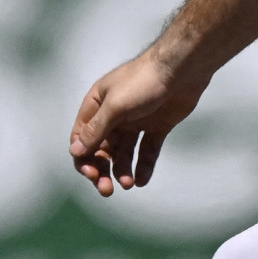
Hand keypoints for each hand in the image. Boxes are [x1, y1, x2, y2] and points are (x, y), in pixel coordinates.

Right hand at [68, 48, 208, 195]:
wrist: (182, 69)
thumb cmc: (143, 81)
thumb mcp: (115, 106)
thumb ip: (96, 130)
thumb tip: (75, 151)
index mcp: (97, 106)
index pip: (82, 138)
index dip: (84, 158)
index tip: (92, 174)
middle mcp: (114, 115)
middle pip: (102, 149)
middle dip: (102, 170)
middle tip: (107, 189)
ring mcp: (136, 122)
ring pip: (124, 153)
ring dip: (123, 170)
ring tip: (129, 184)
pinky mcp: (157, 127)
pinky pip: (146, 151)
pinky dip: (144, 166)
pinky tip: (143, 180)